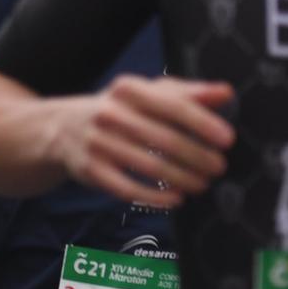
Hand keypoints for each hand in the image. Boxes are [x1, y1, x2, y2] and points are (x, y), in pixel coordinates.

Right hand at [51, 76, 233, 208]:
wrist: (60, 128)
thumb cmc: (118, 110)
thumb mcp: (147, 94)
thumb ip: (187, 92)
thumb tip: (225, 93)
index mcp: (128, 90)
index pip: (172, 105)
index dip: (202, 123)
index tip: (227, 139)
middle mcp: (109, 114)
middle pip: (164, 139)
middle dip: (197, 156)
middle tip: (218, 167)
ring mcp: (97, 143)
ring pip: (149, 166)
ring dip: (183, 178)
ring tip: (203, 184)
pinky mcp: (91, 170)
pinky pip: (128, 189)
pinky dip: (155, 197)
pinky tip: (176, 198)